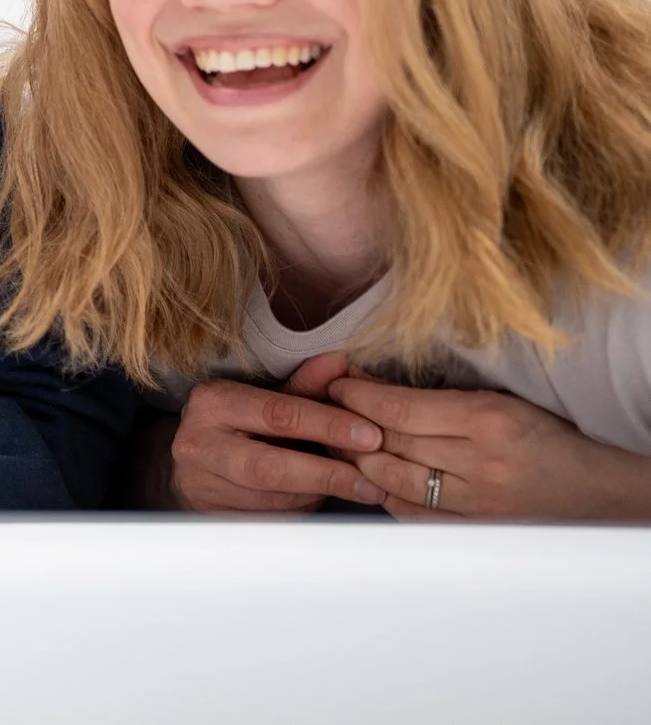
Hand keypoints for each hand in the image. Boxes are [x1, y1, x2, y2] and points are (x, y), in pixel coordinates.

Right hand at [167, 352, 385, 513]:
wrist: (193, 459)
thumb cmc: (235, 423)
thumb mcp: (264, 398)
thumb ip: (303, 387)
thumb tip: (338, 364)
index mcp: (212, 403)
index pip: (277, 414)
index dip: (327, 426)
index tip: (370, 435)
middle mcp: (199, 444)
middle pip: (270, 466)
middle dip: (326, 473)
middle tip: (370, 480)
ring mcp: (201, 484)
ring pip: (274, 499)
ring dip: (318, 494)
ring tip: (348, 486)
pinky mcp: (212, 514)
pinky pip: (270, 519)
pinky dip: (301, 509)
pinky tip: (315, 497)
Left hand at [330, 373, 650, 520]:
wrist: (594, 491)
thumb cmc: (545, 437)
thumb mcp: (496, 400)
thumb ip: (433, 398)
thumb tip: (367, 385)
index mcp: (489, 421)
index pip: (399, 410)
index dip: (356, 396)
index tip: (335, 384)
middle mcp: (481, 465)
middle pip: (389, 445)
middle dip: (346, 425)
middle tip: (323, 410)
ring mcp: (476, 505)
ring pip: (391, 480)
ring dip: (356, 459)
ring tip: (338, 441)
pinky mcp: (472, 531)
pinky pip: (409, 513)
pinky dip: (382, 492)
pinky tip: (369, 476)